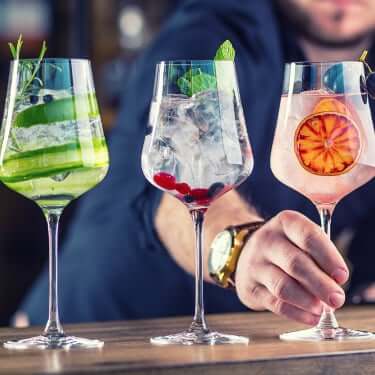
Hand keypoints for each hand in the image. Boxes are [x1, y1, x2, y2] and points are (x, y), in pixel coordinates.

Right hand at [235, 210, 348, 324]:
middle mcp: (267, 240)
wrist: (248, 253)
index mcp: (286, 223)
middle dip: (320, 284)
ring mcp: (255, 264)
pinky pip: (275, 303)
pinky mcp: (250, 287)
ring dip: (307, 300)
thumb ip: (320, 259)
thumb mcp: (302, 240)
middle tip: (337, 298)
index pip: (308, 237)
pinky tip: (311, 317)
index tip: (341, 276)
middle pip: (295, 263)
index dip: (328, 257)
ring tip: (323, 309)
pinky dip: (296, 313)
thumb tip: (333, 287)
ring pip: (282, 286)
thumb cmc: (287, 248)